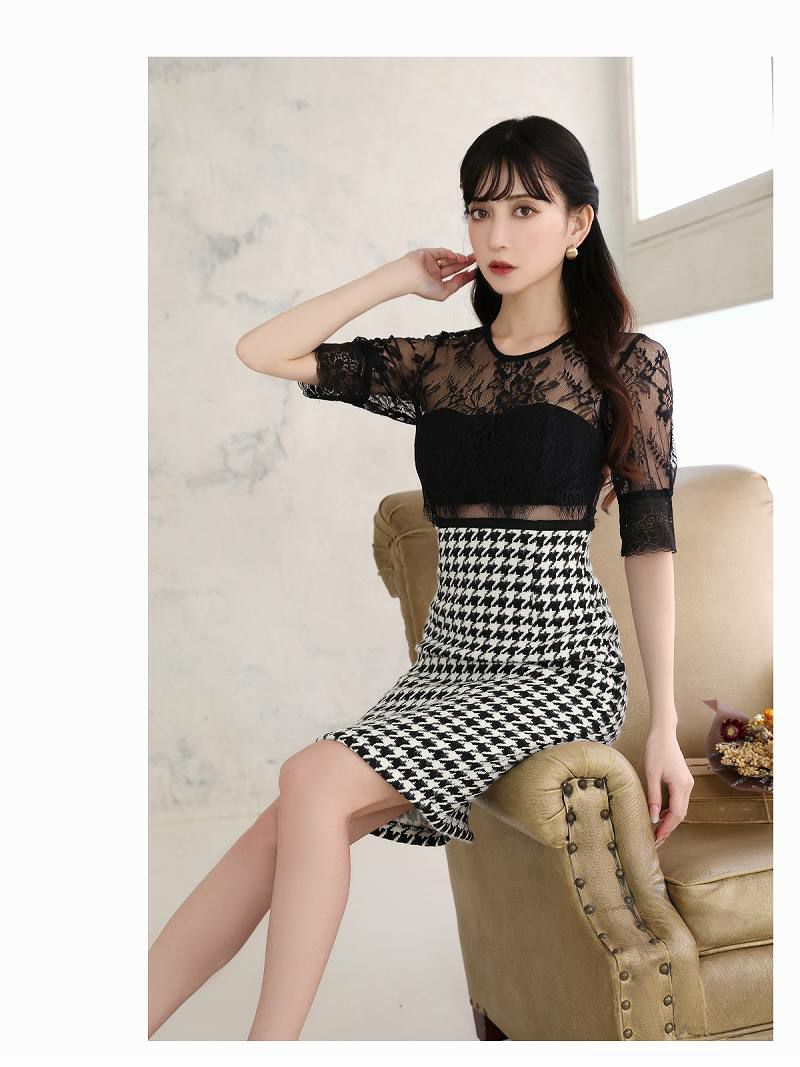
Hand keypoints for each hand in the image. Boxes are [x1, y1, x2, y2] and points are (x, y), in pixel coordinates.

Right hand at [399, 248, 477, 301]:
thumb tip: (465, 276)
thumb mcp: (444, 292)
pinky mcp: (428, 253)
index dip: (466, 275)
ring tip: (467, 259)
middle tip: (476, 259)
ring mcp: (432, 263)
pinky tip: (456, 256)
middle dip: (466, 263)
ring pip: (449, 259)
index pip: (455, 278)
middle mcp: (435, 273)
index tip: (476, 271)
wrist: (409, 276)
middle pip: (454, 267)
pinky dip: (449, 253)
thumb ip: (456, 286)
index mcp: (438, 283)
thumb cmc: (423, 287)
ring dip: (458, 259)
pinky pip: (442, 252)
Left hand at [643, 724, 693, 848]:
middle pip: (681, 814)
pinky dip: (672, 810)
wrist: (664, 733)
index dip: (667, 828)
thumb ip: (653, 796)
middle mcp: (688, 786)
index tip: (656, 838)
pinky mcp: (684, 781)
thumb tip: (653, 818)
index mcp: (681, 785)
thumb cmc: (656, 750)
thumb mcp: (651, 774)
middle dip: (669, 828)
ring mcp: (687, 783)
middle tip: (656, 840)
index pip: (676, 814)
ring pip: (681, 808)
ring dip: (670, 820)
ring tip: (657, 831)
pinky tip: (661, 815)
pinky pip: (680, 801)